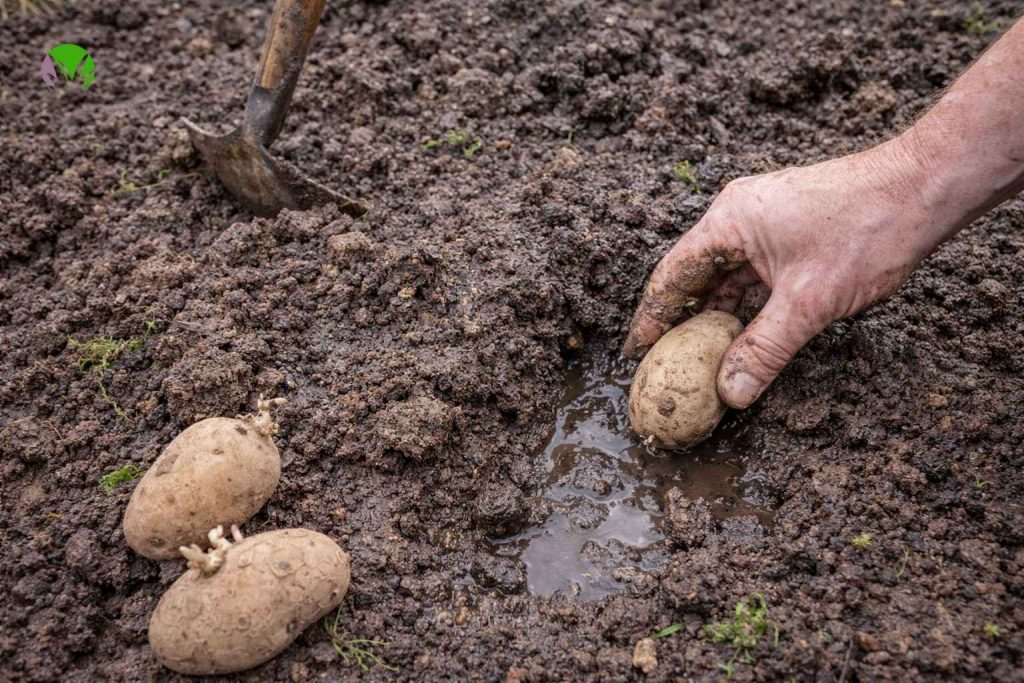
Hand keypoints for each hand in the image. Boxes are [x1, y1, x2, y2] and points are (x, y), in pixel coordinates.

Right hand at [622, 139, 949, 408]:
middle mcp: (738, 217)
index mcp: (728, 222)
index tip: (635, 353)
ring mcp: (765, 222)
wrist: (925, 186)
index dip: (651, 318)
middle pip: (695, 278)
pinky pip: (754, 275)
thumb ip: (764, 349)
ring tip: (703, 362)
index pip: (671, 276)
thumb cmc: (868, 228)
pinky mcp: (790, 232)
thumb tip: (731, 392)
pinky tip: (745, 338)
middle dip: (682, 323)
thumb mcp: (809, 303)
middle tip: (668, 366)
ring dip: (718, 318)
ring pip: (727, 279)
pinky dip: (747, 307)